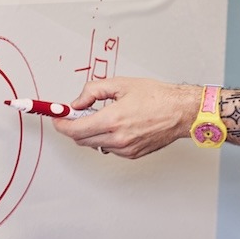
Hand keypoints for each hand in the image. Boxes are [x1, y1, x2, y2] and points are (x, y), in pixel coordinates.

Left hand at [52, 77, 198, 158]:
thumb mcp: (122, 84)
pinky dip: (107, 138)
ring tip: (105, 116)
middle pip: (81, 139)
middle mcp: (117, 138)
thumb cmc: (158, 97)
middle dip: (74, 127)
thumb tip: (77, 102)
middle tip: (78, 114)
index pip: (74, 129)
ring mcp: (125, 149)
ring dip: (92, 132)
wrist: (181, 111)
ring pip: (95, 144)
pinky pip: (110, 148)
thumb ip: (94, 91)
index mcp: (113, 119)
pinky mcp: (132, 154)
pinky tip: (119, 125)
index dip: (61, 123)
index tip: (57, 117)